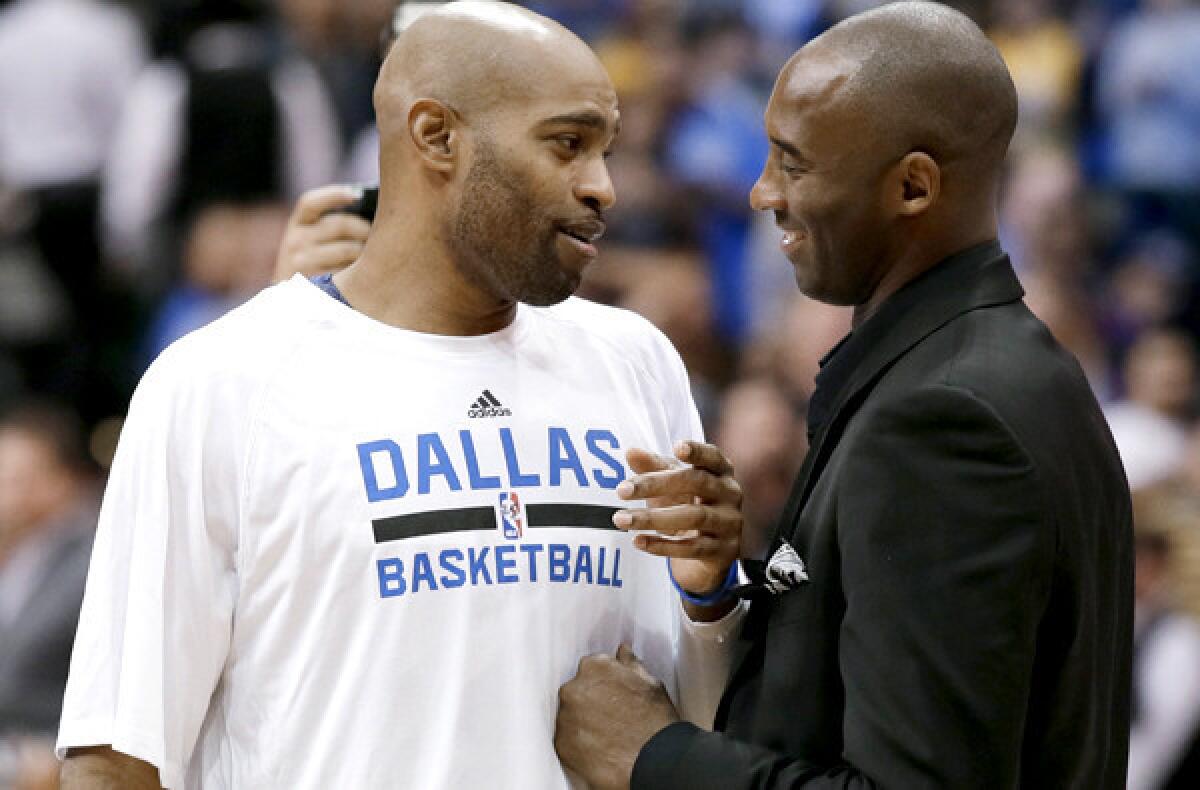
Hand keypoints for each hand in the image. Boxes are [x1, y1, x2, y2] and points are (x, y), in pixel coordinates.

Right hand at [273, 185, 371, 281]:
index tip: (356, 195)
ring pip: (349, 249)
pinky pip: (350, 273)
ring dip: (367, 251)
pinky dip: (362, 272)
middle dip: (365, 228)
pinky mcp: (316, 284)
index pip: (310, 202)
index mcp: (296, 224)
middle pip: (341, 224)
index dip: (333, 194)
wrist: (293, 303)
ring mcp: (303, 263)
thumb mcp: (311, 241)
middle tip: (379, 235)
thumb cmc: (314, 265)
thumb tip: (372, 216)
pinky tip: (368, 275)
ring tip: (375, 255)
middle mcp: (295, 241)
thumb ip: (332, 227)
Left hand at [555, 644, 679, 789]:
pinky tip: (599, 748)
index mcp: (594, 668)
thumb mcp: (650, 683)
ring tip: (606, 735)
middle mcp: (574, 688)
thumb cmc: (655, 721)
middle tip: (610, 718)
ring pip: (569, 715)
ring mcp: (565, 717)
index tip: (611, 696)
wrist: (654, 760)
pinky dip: (579, 743)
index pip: (590, 669)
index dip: (603, 684)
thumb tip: (622, 651)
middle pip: (576, 691)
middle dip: (590, 702)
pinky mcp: (561, 744)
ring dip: (582, 722)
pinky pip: (567, 739)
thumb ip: (630, 664)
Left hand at [614, 441, 742, 617]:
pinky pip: (692, 548)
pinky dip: (663, 546)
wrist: (709, 554)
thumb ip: (654, 468)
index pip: (712, 457)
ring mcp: (730, 523)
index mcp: (721, 472)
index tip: (677, 447)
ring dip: (653, 519)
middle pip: (697, 483)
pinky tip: (638, 541)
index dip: (698, 451)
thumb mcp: (672, 486)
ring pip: (693, 517)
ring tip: (621, 519)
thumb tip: (631, 452)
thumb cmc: (689, 506)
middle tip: (621, 491)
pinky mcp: (724, 551)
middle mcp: (731, 494)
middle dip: (656, 485)